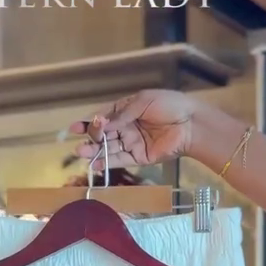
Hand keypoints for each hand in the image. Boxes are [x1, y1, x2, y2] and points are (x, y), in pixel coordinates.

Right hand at [70, 89, 198, 169]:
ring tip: (81, 153)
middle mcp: (127, 126)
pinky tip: (95, 163)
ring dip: (94, 151)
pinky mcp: (139, 157)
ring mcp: (132, 142)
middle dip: (91, 138)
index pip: (104, 116)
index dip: (89, 122)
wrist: (190, 124)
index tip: (75, 127)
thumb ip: (121, 115)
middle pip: (104, 134)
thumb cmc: (169, 106)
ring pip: (109, 148)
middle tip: (81, 142)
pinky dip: (107, 162)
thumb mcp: (143, 102)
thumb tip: (102, 124)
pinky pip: (120, 160)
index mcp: (127, 109)